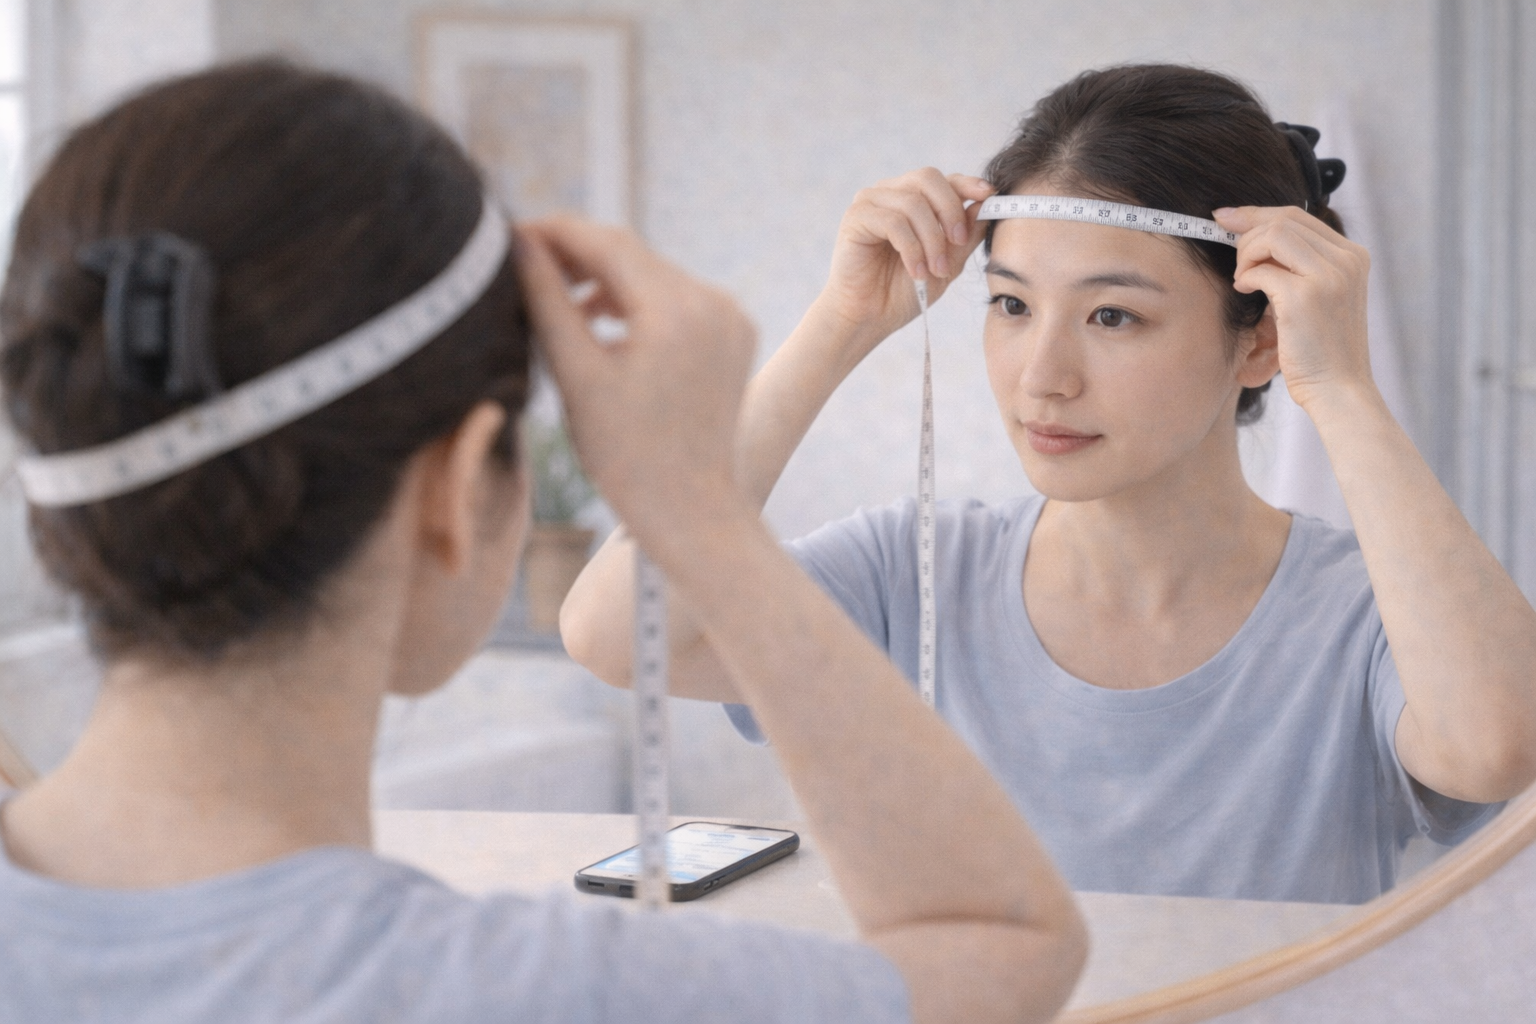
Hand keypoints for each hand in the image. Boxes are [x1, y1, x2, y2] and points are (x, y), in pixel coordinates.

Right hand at [517, 216, 756, 543]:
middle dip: (578, 254)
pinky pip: (677, 299)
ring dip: (606, 279)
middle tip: (523, 262)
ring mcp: (730, 316)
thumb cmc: (625, 454)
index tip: (509, 234)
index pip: (607, 243)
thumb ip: (547, 301)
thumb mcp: (576, 375)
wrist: (689, 507)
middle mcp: (713, 302)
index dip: (555, 232)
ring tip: (558, 301)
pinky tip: (602, 323)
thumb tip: (518, 243)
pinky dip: (638, 302)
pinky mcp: (734, 333)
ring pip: (653, 274)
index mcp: (676, 311)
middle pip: (632, 255)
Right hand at [815, 168, 994, 350]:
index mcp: (911, 199)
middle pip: (928, 178)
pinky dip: (911, 248)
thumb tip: (985, 205)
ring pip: (913, 203)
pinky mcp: (855, 218)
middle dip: (950, 210)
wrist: (868, 318)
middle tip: (959, 243)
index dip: (967, 183)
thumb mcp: (947, 265)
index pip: (942, 179)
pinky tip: (916, 271)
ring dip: (931, 240)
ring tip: (935, 271)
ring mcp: (869, 203)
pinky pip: (893, 222)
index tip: (989, 195)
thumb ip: (965, 236)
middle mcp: (889, 194)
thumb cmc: (902, 292)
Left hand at [1214, 205, 1374, 410]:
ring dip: (1246, 254)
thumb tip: (1254, 235)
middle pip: (1283, 220)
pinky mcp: (1306, 295)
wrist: (1339, 388)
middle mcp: (1346, 259)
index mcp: (1353, 256)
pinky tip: (1244, 292)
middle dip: (1246, 233)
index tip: (1226, 218)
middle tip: (1234, 261)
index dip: (1257, 213)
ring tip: (1242, 279)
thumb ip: (1301, 265)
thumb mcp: (1321, 297)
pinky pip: (1261, 270)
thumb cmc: (1322, 349)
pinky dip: (1244, 278)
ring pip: (1272, 236)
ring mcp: (1329, 275)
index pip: (1299, 216)